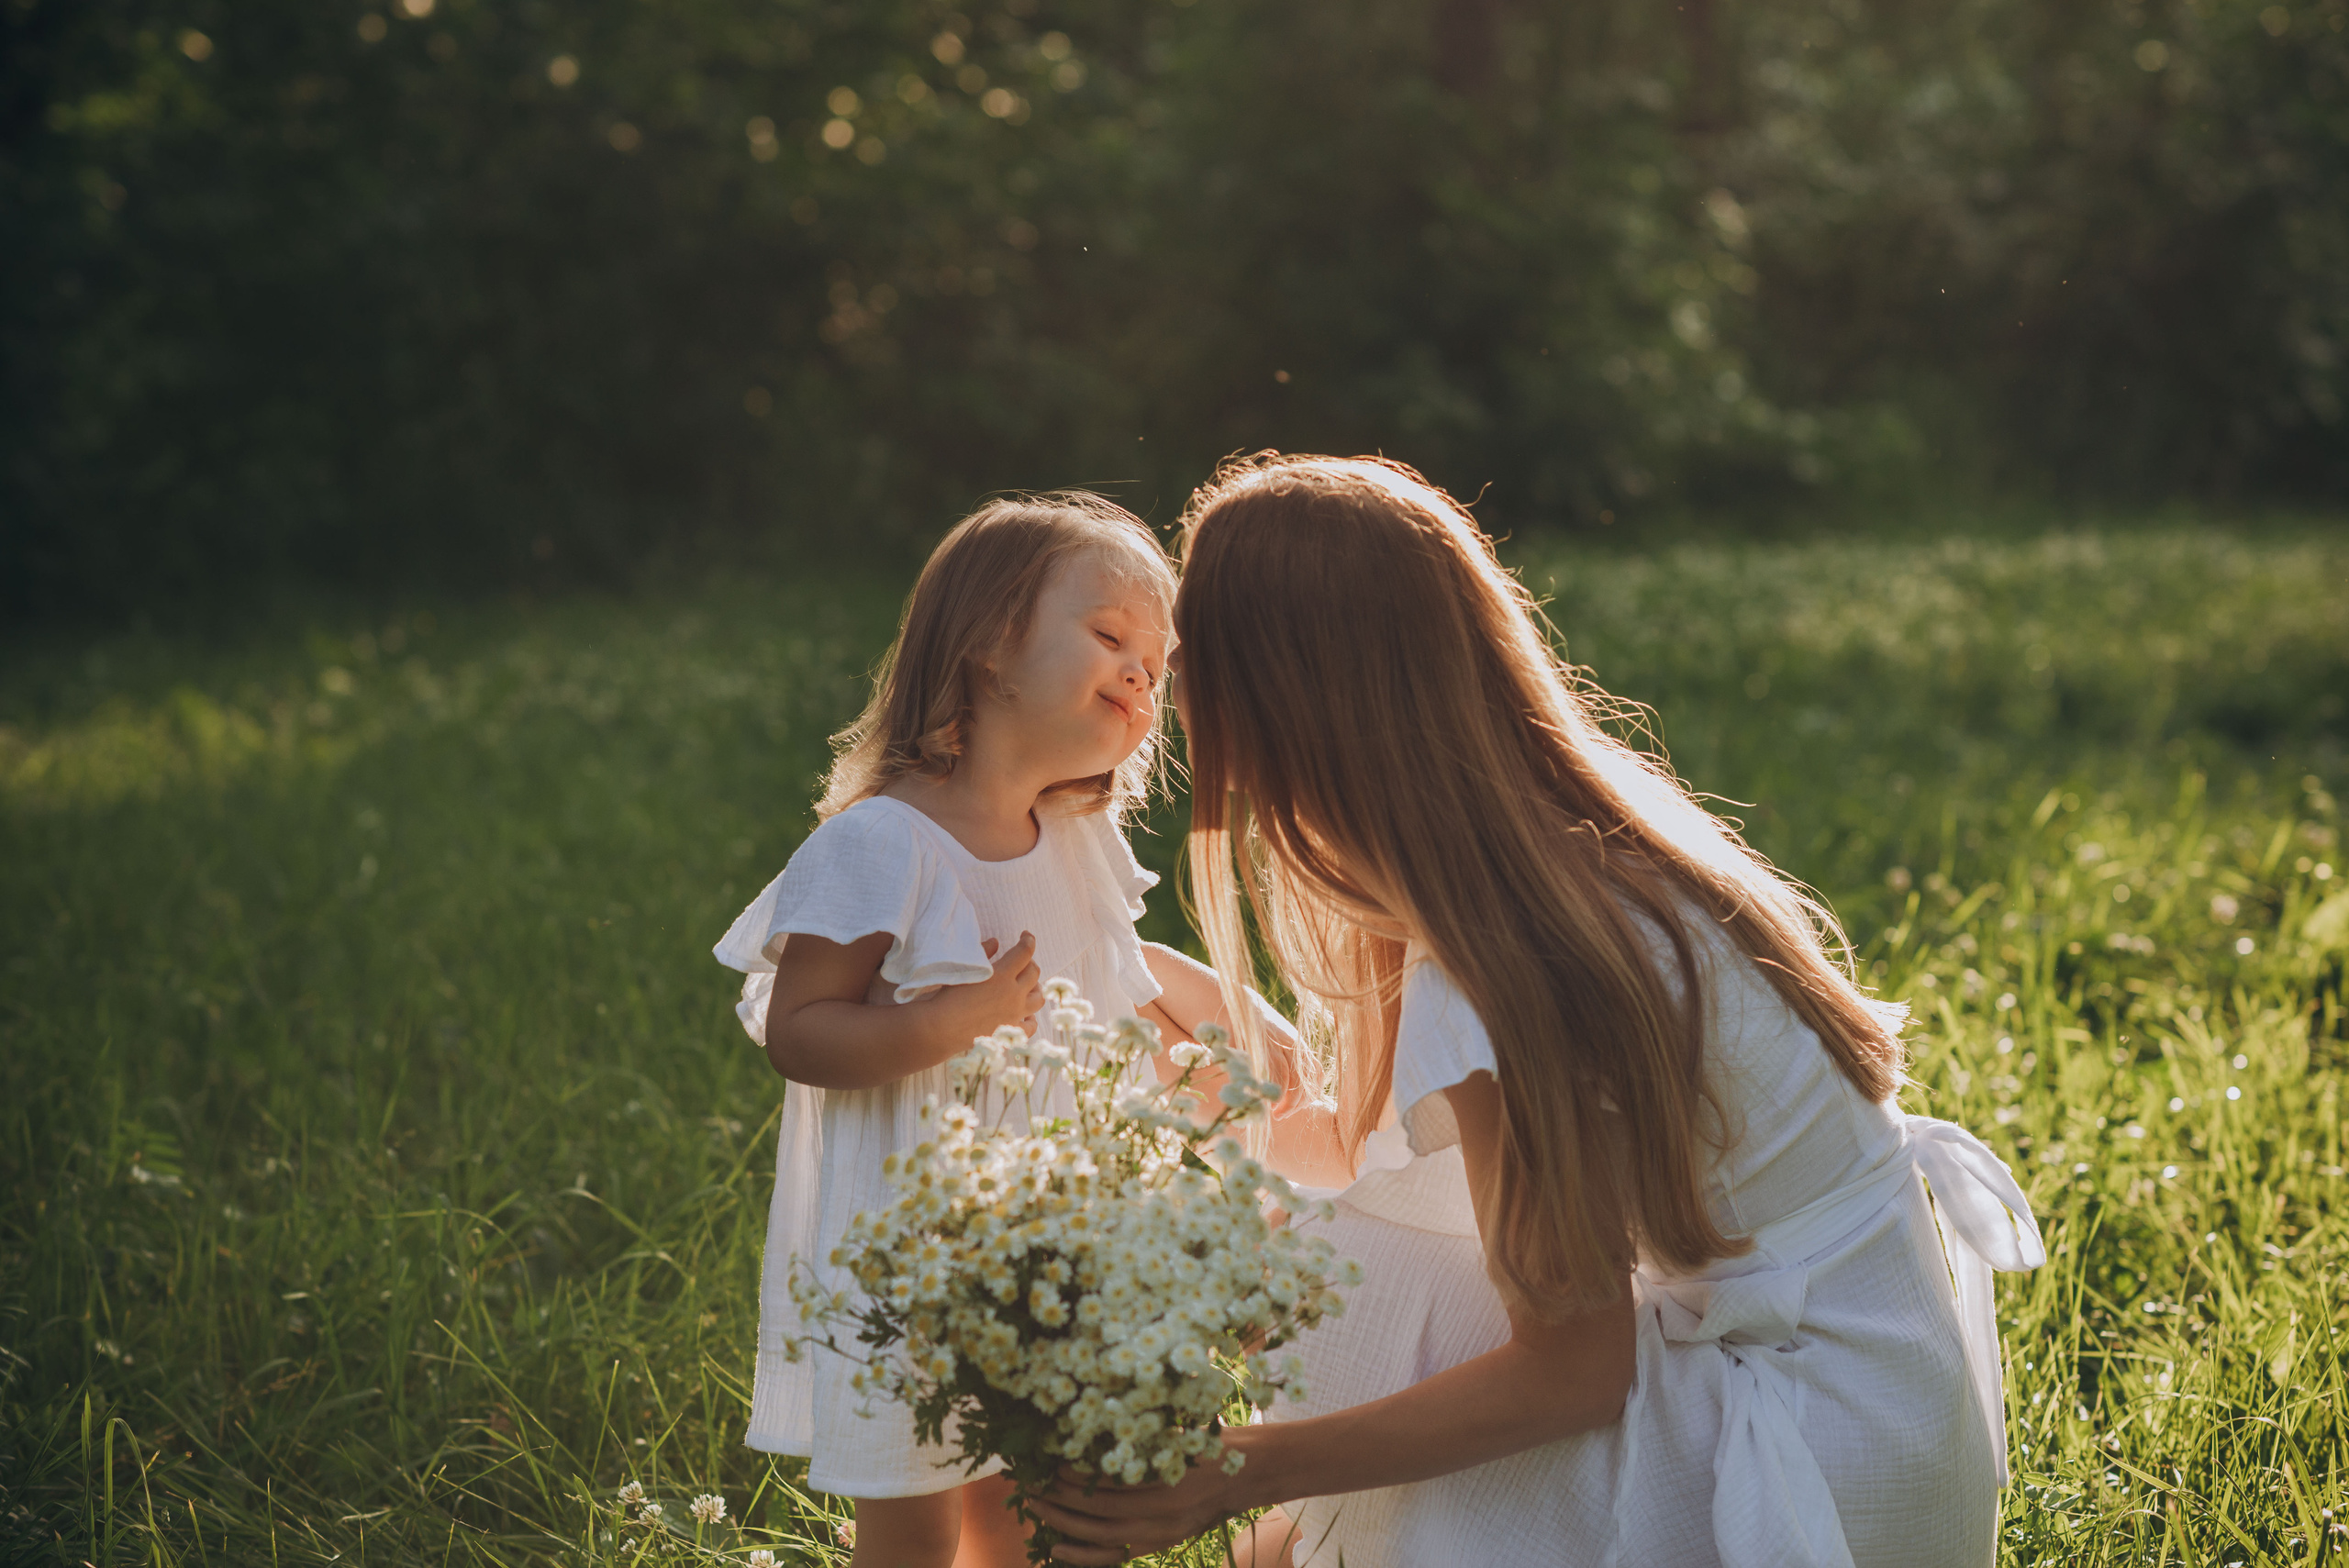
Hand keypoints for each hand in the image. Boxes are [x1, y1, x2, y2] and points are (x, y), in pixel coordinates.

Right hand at [954, 931, 1042, 1036]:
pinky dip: (1031, 1019)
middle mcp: (1013, 994)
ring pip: (1038, 999)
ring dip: (1036, 989)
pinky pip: (1031, 1026)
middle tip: (1022, 961)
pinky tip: (1027, 1015)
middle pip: (1034, 973)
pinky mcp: (1010, 1031)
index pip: (1025, 952)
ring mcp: (1015, 1015)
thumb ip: (983, 952)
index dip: (1028, 940)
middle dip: (1030, 963)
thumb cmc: (948, 996)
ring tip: (1029, 986)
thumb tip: (995, 942)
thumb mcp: (965, 968)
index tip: (1026, 936)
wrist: (941, 1028)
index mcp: (1003, 974)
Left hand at [1025, 1436, 1262, 1563]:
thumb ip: (1140, 1437)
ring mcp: (1161, 1534)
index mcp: (1169, 1480)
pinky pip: (1115, 1557)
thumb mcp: (1178, 1431)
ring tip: (1036, 1507)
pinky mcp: (1160, 1545)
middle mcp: (1165, 1514)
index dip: (1075, 1474)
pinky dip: (1083, 1555)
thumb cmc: (1212, 1442)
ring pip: (1102, 1537)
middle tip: (1030, 1483)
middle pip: (1099, 1511)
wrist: (1248, 1474)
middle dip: (1060, 1497)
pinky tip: (1055, 1547)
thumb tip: (1090, 1429)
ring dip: (1063, 1523)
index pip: (1110, 1481)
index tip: (1050, 1461)